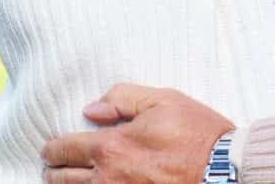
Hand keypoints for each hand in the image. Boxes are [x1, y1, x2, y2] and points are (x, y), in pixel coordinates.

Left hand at [41, 84, 233, 183]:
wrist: (223, 171)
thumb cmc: (196, 133)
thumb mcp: (162, 100)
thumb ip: (122, 98)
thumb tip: (91, 109)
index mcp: (112, 146)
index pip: (64, 149)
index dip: (52, 148)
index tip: (51, 149)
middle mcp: (108, 178)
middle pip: (63, 178)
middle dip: (54, 170)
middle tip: (52, 166)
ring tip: (65, 181)